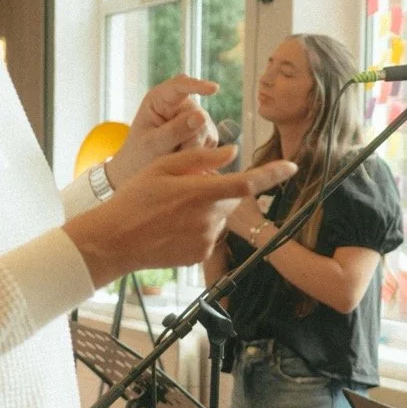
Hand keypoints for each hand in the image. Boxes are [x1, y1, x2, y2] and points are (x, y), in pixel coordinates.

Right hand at [64, 148, 294, 290]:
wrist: (114, 241)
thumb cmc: (134, 199)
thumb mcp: (162, 167)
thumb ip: (200, 159)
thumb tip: (232, 152)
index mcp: (200, 192)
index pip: (247, 183)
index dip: (272, 175)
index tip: (292, 167)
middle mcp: (208, 218)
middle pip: (230, 199)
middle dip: (217, 192)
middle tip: (184, 190)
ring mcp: (206, 239)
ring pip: (218, 218)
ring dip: (205, 211)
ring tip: (171, 212)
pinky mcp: (200, 255)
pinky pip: (208, 236)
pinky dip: (197, 229)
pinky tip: (172, 229)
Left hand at [108, 73, 219, 184]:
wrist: (143, 168)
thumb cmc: (140, 153)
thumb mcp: (151, 144)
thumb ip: (174, 131)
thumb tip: (201, 116)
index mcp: (160, 98)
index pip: (179, 85)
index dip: (197, 86)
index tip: (214, 89)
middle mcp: (182, 104)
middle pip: (198, 117)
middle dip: (188, 140)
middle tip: (170, 156)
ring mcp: (197, 119)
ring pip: (206, 132)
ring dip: (192, 150)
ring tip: (173, 156)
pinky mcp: (207, 134)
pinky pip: (210, 145)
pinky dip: (198, 156)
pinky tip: (184, 158)